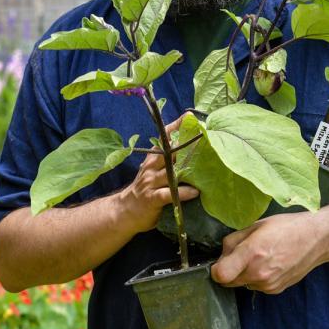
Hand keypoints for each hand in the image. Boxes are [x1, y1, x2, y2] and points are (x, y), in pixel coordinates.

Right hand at [115, 116, 198, 233]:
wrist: (124, 211)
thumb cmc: (146, 190)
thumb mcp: (153, 171)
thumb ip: (167, 161)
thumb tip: (189, 150)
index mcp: (152, 158)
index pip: (162, 138)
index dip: (175, 126)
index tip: (189, 116)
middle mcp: (151, 167)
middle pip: (167, 150)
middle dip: (183, 142)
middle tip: (201, 135)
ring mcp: (151, 182)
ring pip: (170, 171)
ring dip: (186, 168)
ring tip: (204, 163)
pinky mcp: (152, 198)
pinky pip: (169, 193)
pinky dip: (183, 192)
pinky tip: (195, 192)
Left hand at [211, 211, 328, 293]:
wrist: (317, 239)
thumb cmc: (287, 227)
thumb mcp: (256, 226)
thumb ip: (233, 241)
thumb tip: (222, 254)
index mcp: (251, 253)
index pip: (220, 275)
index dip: (216, 269)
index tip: (220, 261)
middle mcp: (258, 273)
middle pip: (228, 282)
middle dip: (229, 270)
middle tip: (240, 255)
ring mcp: (268, 284)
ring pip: (242, 284)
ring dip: (244, 274)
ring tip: (259, 256)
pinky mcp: (275, 290)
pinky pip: (256, 286)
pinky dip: (257, 277)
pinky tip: (269, 263)